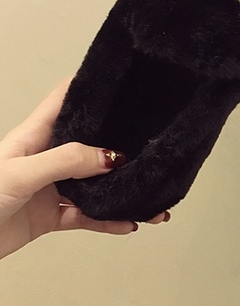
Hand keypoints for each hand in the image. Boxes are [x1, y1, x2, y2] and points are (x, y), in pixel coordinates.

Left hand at [0, 79, 168, 259]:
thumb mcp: (22, 172)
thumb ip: (66, 161)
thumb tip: (111, 156)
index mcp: (35, 136)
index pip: (65, 101)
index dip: (90, 88)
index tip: (121, 82)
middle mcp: (47, 158)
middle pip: (89, 145)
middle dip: (119, 146)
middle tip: (150, 143)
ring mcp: (51, 188)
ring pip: (95, 185)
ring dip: (121, 191)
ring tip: (149, 197)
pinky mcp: (52, 216)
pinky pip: (87, 216)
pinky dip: (109, 221)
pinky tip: (127, 223)